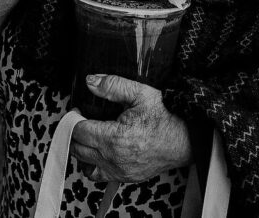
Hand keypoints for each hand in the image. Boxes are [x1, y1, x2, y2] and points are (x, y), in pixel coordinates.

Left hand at [71, 75, 191, 183]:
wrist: (185, 140)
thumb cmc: (165, 116)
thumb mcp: (141, 94)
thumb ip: (113, 86)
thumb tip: (90, 81)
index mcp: (114, 137)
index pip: (78, 131)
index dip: (73, 119)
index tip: (78, 110)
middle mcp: (112, 158)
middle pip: (77, 148)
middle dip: (75, 133)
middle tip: (83, 120)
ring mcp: (118, 171)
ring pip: (83, 163)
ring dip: (82, 149)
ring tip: (91, 135)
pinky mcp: (123, 177)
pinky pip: (96, 175)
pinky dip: (92, 164)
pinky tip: (100, 152)